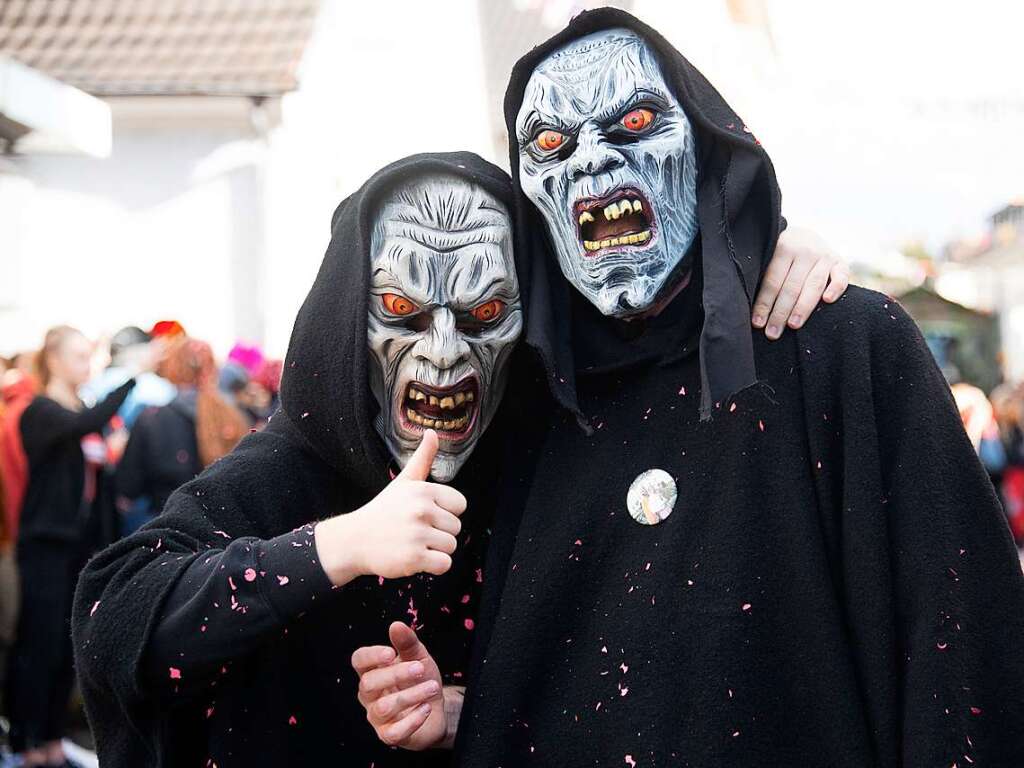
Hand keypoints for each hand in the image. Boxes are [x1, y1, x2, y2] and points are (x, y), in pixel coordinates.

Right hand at [314, 430, 465, 584]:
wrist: (353, 540)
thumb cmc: (382, 511)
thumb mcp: (403, 481)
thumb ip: (423, 458)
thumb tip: (433, 432)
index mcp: (423, 491)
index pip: (460, 505)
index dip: (445, 512)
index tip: (424, 514)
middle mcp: (421, 510)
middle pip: (456, 528)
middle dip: (439, 533)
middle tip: (414, 531)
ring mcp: (417, 535)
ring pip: (451, 547)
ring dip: (435, 550)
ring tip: (413, 544)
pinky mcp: (414, 558)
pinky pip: (445, 565)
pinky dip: (433, 567)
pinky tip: (415, 558)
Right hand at [353, 622, 460, 749]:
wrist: (437, 708)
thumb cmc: (421, 680)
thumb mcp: (419, 658)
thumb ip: (407, 643)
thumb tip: (396, 625)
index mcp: (373, 670)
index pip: (359, 660)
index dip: (371, 656)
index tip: (391, 653)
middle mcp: (369, 694)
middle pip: (369, 683)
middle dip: (395, 675)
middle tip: (420, 669)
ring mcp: (377, 716)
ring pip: (383, 707)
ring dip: (411, 696)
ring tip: (432, 688)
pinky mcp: (389, 735)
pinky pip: (394, 732)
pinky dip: (412, 720)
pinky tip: (426, 708)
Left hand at [752, 226, 849, 338]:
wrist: (807, 235)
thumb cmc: (782, 256)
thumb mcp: (771, 257)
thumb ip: (766, 277)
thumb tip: (750, 310)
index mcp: (783, 248)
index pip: (772, 281)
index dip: (764, 304)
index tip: (758, 324)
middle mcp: (805, 251)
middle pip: (791, 286)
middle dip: (780, 312)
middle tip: (773, 333)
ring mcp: (824, 255)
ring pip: (813, 285)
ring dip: (802, 307)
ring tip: (793, 326)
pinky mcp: (840, 262)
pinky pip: (841, 276)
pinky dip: (836, 287)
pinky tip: (827, 301)